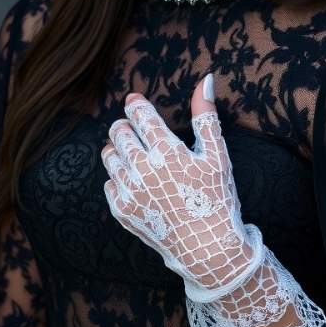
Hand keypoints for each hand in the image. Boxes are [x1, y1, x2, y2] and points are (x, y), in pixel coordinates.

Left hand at [101, 75, 263, 300]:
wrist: (207, 247)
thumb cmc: (216, 197)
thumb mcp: (217, 154)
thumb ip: (206, 115)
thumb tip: (205, 78)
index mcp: (167, 151)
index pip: (139, 114)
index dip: (136, 104)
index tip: (135, 101)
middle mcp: (143, 169)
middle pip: (118, 131)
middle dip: (126, 125)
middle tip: (137, 129)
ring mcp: (129, 190)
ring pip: (109, 155)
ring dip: (119, 148)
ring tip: (136, 154)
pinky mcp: (121, 209)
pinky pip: (109, 182)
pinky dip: (119, 177)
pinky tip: (138, 181)